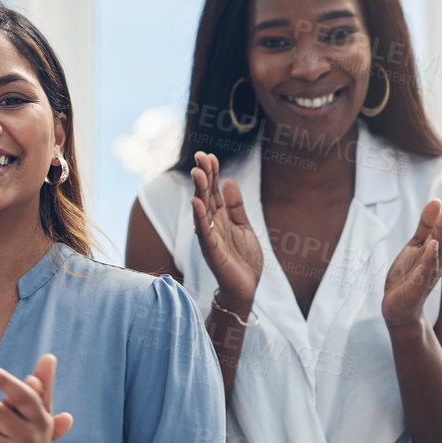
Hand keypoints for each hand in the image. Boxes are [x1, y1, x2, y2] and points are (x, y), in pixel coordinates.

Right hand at [189, 152, 261, 309]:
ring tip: (197, 173)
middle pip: (205, 195)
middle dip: (203, 175)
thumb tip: (228, 180)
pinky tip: (196, 201)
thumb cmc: (243, 258)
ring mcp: (209, 236)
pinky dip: (198, 216)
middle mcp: (211, 223)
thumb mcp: (244, 225)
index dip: (212, 173)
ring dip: (198, 191)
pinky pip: (203, 230)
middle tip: (200, 156)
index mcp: (220, 217)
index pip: (213, 190)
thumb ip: (236, 205)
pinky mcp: (211, 250)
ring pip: (202, 209)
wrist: (245, 286)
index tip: (209, 155)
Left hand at [383, 185, 441, 328]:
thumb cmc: (408, 275)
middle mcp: (439, 258)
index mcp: (438, 248)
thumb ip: (425, 226)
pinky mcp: (418, 285)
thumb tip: (435, 201)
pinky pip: (426, 269)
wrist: (398, 307)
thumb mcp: (415, 246)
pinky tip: (432, 245)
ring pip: (440, 248)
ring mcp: (430, 271)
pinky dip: (429, 257)